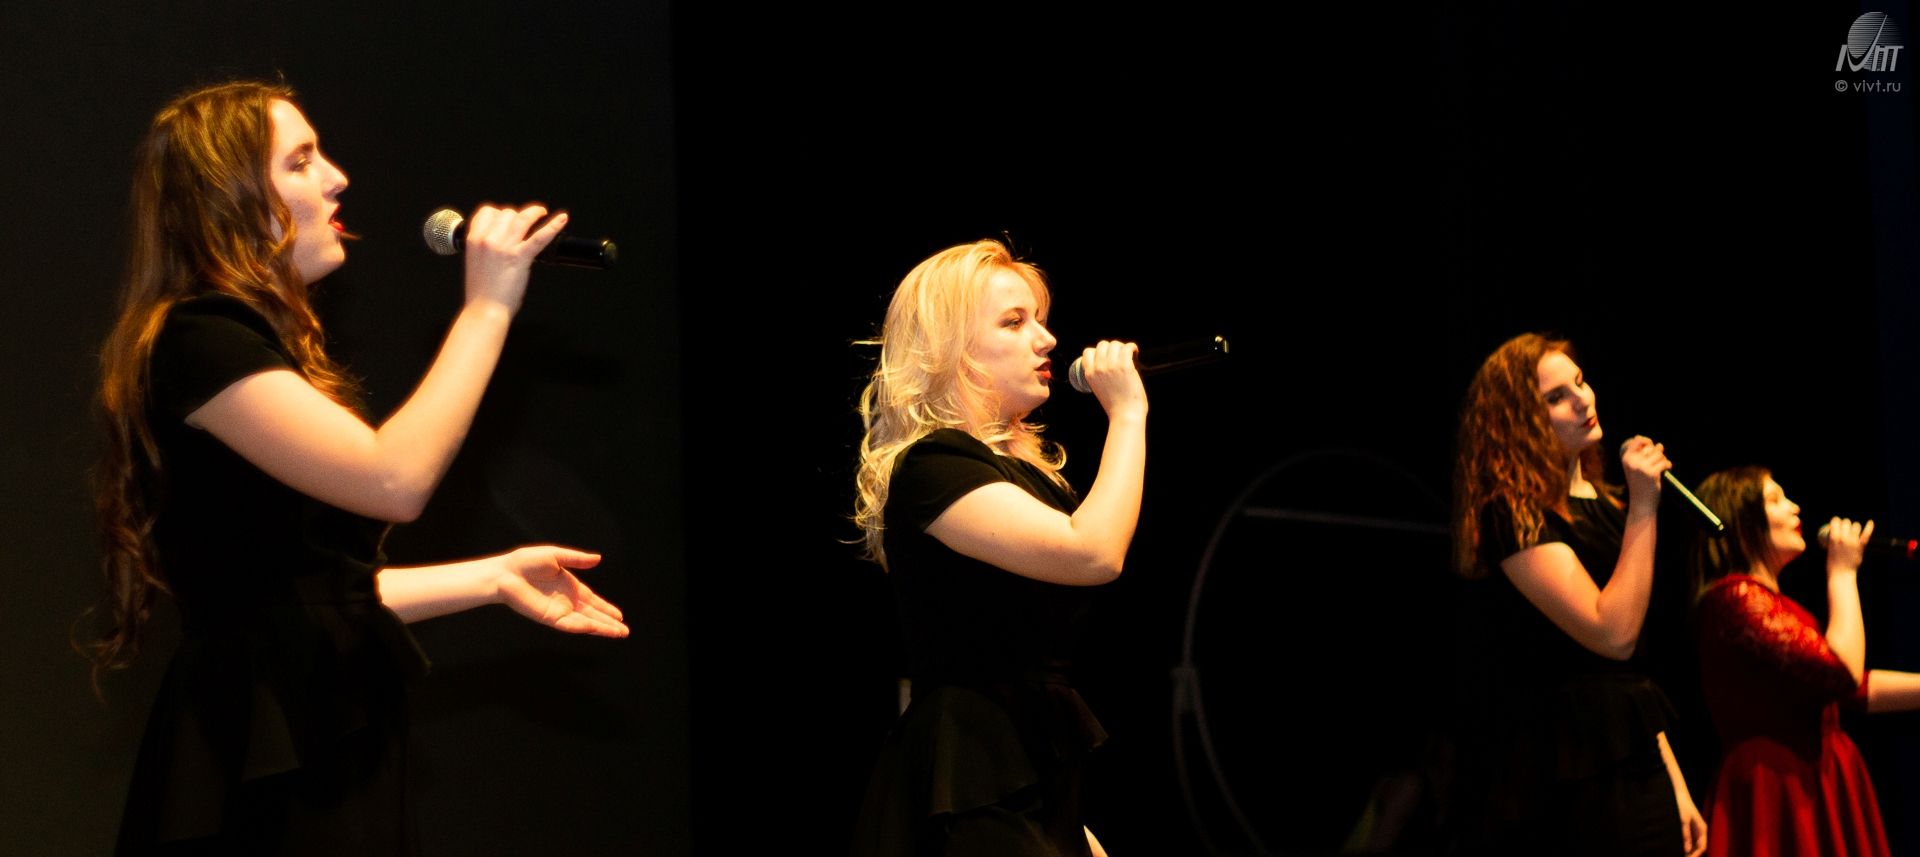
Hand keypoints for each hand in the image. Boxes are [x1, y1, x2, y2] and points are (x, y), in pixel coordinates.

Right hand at [462, 203, 569, 313]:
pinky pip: (539, 237)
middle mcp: (487, 239)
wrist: (484, 310)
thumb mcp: (475, 261)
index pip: (487, 212)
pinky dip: (553, 226)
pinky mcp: (520, 257)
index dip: (499, 213)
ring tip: (541, 213)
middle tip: (525, 222)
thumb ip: (485, 246)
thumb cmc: (481, 291)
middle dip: (517, 216)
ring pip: (522, 219)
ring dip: (534, 213)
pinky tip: (562, 219)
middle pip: (506, 213)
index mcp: (473, 239)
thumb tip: (500, 238)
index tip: (507, 218)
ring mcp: (504, 247)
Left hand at [494, 545, 627, 637]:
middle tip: (625, 631)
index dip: (606, 608)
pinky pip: (570, 624)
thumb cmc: (525, 562)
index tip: (620, 615)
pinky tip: (596, 628)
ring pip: (585, 623)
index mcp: (570, 587)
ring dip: (602, 628)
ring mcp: (559, 611)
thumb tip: (598, 558)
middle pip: (593, 615)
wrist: (505, 573)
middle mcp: (567, 602)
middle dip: (609, 623)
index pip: (593, 601)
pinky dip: (584, 626)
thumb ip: (577, 559)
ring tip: (619, 633)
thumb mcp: (556, 556)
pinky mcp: (549, 617)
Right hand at [1077, 340, 1146, 421]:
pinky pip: (1127, 347)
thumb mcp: (1098, 389)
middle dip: (1111, 347)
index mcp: (1090, 374)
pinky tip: (1134, 351)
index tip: (1107, 355)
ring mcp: (1112, 366)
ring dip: (1122, 347)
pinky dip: (1132, 347)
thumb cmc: (1115, 405)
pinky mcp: (1125, 366)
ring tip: (1128, 353)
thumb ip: (1098, 375)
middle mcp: (1099, 368)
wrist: (1125, 414)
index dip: (1098, 351)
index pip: (1088, 352)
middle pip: (1102, 345)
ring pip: (1115, 344)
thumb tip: (1106, 362)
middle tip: (1119, 354)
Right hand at [1618, 435, 1669, 510]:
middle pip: (1651, 447)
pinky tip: (1667, 468)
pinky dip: (1668, 465)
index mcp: (1626, 459)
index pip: (1637, 440)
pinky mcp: (1652, 473)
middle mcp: (1633, 461)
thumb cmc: (1639, 484)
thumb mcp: (1633, 468)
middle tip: (1659, 460)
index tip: (1651, 445)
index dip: (1646, 440)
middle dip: (1658, 452)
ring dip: (1663, 459)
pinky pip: (1664, 462)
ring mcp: (1642, 467)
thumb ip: (1639, 455)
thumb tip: (1654, 443)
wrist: (1641, 502)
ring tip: (1662, 465)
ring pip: (1659, 454)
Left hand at [1679, 792, 1707, 856]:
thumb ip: (1685, 834)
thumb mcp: (1683, 820)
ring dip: (1689, 850)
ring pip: (1694, 844)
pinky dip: (1686, 845)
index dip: (1695, 855)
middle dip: (1692, 854)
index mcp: (1702, 829)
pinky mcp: (1690, 826)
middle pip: (1699, 847)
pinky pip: (1690, 839)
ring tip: (1680, 855)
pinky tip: (1679, 847)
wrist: (1679, 793)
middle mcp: (1701, 830)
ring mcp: (1696, 828)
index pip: (1702, 847)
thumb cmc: (1681, 805)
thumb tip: (1686, 849)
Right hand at [1825, 517, 1874, 574]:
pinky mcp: (1861, 546)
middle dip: (1845, 523)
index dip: (1836, 521)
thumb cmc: (1833, 563)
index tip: (1836, 523)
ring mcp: (1853, 541)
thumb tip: (1837, 533)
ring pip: (1856, 526)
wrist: (1841, 573)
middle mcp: (1843, 537)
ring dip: (1854, 526)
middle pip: (1846, 522)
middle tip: (1844, 528)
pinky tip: (1870, 522)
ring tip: (1853, 530)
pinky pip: (1866, 534)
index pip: (1835, 521)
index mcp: (1833, 537)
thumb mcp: (1828, 549)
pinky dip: (1869, 527)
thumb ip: (1834, 541)